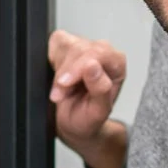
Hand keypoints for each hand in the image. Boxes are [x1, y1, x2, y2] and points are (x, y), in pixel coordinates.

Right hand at [48, 30, 125, 148]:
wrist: (72, 123)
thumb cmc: (86, 117)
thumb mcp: (96, 113)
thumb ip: (100, 90)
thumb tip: (92, 65)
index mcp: (117, 64)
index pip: (98, 53)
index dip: (77, 67)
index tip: (63, 84)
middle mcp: (103, 52)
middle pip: (79, 48)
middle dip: (64, 72)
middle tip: (59, 95)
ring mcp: (84, 46)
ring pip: (64, 44)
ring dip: (57, 69)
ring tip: (59, 92)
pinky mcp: (66, 45)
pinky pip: (54, 44)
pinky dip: (50, 61)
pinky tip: (56, 79)